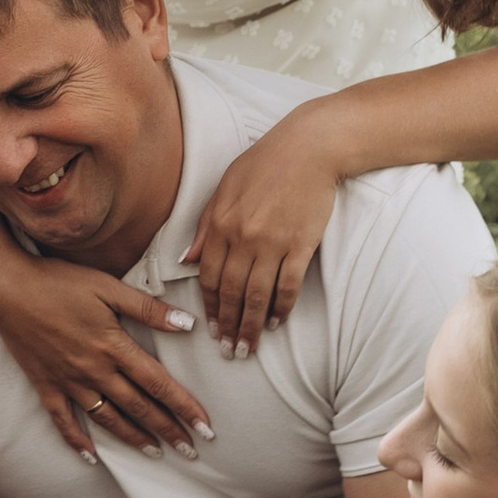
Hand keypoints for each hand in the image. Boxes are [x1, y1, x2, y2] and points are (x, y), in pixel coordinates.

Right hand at [0, 258, 209, 464]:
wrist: (7, 289)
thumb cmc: (59, 282)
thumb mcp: (108, 287)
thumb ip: (148, 309)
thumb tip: (188, 325)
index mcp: (114, 346)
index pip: (159, 384)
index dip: (184, 407)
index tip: (205, 428)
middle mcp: (95, 371)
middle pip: (139, 407)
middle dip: (168, 431)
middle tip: (191, 452)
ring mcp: (69, 382)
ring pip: (108, 419)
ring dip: (134, 438)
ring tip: (156, 453)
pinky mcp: (46, 386)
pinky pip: (64, 421)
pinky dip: (78, 441)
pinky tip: (92, 457)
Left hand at [190, 119, 344, 356]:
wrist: (310, 146)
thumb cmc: (266, 161)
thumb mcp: (225, 186)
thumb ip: (205, 225)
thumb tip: (187, 261)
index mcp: (220, 223)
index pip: (209, 276)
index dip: (210, 307)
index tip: (212, 329)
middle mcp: (243, 236)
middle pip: (232, 292)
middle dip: (229, 326)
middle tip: (229, 351)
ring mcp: (273, 242)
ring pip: (257, 296)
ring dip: (251, 326)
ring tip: (248, 348)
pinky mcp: (301, 245)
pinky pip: (288, 285)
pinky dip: (281, 308)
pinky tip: (277, 323)